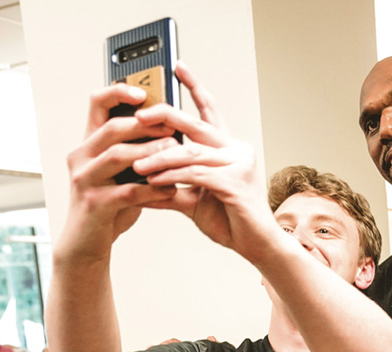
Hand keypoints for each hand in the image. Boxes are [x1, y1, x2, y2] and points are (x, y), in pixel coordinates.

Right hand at [59, 83, 180, 260]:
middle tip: (173, 128)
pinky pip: (127, 191)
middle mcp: (81, 156)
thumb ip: (136, 150)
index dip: (118, 91)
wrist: (86, 242)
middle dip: (146, 125)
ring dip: (151, 153)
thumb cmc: (109, 205)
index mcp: (89, 143)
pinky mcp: (93, 203)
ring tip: (175, 154)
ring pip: (118, 155)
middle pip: (112, 127)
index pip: (97, 103)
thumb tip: (171, 129)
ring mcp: (84, 179)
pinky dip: (153, 190)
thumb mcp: (121, 173)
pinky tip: (171, 190)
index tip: (143, 92)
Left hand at [130, 63, 284, 264]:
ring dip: (159, 158)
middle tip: (139, 115)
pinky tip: (152, 182)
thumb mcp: (194, 200)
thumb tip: (141, 182)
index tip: (177, 66)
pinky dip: (171, 178)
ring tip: (136, 164)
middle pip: (196, 124)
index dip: (194, 87)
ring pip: (190, 152)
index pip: (210, 110)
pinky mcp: (234, 182)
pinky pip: (195, 174)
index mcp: (228, 148)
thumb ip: (172, 186)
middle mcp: (236, 149)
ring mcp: (238, 164)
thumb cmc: (230, 221)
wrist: (256, 245)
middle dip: (165, 116)